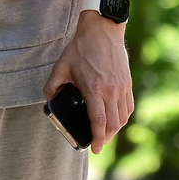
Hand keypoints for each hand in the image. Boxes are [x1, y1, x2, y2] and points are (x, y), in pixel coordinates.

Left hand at [46, 14, 132, 150]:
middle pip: (113, 124)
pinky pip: (128, 107)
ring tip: (105, 134)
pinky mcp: (127, 83)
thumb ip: (52, 86)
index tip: (95, 149)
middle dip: (105, 138)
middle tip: (97, 144)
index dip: (97, 138)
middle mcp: (111, 90)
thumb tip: (50, 101)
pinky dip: (123, 118)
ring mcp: (121, 87)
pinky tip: (116, 120)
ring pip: (122, 118)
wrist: (102, 30)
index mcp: (94, 88)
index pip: (99, 121)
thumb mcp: (61, 66)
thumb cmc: (81, 48)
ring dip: (115, 130)